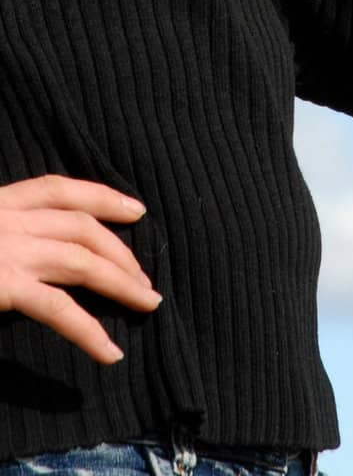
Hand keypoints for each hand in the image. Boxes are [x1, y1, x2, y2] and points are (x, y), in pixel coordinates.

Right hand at [0, 173, 162, 364]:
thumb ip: (4, 232)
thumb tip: (31, 246)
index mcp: (2, 202)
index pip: (59, 190)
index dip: (102, 198)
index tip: (136, 210)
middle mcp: (11, 219)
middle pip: (81, 227)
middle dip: (120, 252)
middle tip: (145, 277)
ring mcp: (11, 251)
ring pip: (82, 261)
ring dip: (121, 282)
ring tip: (147, 302)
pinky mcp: (5, 285)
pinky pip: (58, 308)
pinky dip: (89, 331)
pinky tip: (110, 352)